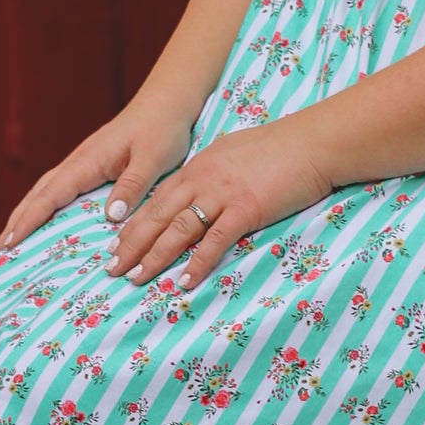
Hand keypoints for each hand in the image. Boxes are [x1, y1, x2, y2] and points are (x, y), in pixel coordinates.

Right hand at [0, 94, 198, 257]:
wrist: (166, 103)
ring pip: (44, 191)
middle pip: (37, 194)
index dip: (29, 220)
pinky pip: (59, 190)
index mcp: (88, 162)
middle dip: (15, 222)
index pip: (50, 195)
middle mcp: (78, 162)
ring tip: (8, 241)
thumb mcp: (153, 158)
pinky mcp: (90, 165)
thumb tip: (109, 216)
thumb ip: (133, 185)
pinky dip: (42, 206)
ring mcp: (82, 163)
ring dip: (24, 215)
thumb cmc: (162, 130)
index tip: (9, 243)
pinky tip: (41, 220)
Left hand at [111, 117, 336, 292]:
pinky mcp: (245, 209)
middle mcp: (202, 180)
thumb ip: (213, 173)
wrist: (311, 142)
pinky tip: (182, 282)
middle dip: (131, 244)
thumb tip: (202, 192)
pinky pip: (214, 241)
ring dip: (154, 256)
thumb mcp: (234, 154)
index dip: (134, 225)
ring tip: (135, 278)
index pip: (157, 200)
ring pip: (178, 229)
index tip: (117, 245)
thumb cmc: (280, 148)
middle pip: (157, 216)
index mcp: (198, 167)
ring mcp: (222, 194)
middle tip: (112, 269)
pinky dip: (197, 263)